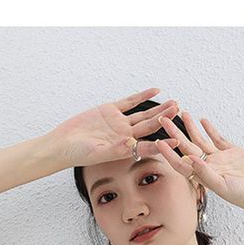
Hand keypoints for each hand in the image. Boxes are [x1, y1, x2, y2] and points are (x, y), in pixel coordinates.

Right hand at [52, 87, 180, 168]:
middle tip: (180, 112)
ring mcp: (119, 123)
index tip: (177, 141)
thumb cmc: (78, 153)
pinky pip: (130, 102)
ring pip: (144, 114)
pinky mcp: (111, 111)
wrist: (63, 143)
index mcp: (125, 149)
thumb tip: (132, 145)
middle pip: (150, 127)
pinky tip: (156, 91)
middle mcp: (125, 136)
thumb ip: (115, 149)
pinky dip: (142, 96)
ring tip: (174, 103)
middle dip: (166, 119)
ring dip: (159, 108)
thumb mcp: (97, 153)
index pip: (148, 146)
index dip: (163, 144)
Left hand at [156, 111, 243, 213]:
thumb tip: (191, 160)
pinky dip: (210, 129)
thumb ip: (206, 173)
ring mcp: (219, 158)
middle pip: (186, 147)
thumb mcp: (222, 186)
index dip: (169, 153)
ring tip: (181, 113)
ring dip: (191, 127)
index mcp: (202, 176)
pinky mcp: (231, 152)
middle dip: (174, 133)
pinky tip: (202, 120)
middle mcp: (208, 166)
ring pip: (200, 140)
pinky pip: (217, 138)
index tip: (158, 142)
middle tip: (163, 119)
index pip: (181, 163)